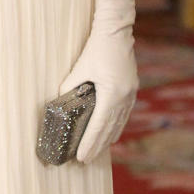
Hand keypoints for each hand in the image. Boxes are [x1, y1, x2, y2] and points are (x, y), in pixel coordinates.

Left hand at [59, 31, 137, 164]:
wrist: (117, 32)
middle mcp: (124, 97)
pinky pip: (123, 114)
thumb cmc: (97, 48)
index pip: (99, 125)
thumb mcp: (80, 68)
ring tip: (97, 151)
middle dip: (98, 146)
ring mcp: (131, 94)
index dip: (90, 143)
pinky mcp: (132, 89)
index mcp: (112, 94)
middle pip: (110, 129)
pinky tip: (111, 133)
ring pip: (119, 123)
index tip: (82, 157)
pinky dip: (116, 126)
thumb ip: (70, 86)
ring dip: (107, 138)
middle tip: (86, 161)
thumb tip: (61, 100)